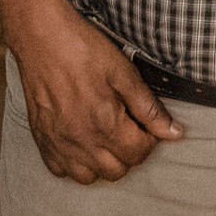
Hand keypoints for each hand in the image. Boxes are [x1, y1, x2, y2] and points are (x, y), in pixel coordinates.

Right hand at [10, 0, 183, 182]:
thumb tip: (174, 133)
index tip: (145, 124)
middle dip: (129, 153)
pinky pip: (60, 170)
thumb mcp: (124, 72)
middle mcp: (81, 141)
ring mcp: (58, 144)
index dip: (149, 139)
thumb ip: (149, 108)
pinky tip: (80, 142)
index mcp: (105, 124)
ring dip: (102, 163)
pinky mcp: (41, 140)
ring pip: (88, 177)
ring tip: (105, 138)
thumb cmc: (84, 50)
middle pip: (116, 171)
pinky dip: (73, 163)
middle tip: (128, 129)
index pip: (138, 154)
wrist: (41, 37)